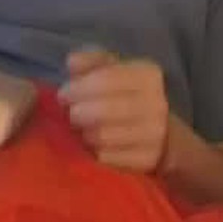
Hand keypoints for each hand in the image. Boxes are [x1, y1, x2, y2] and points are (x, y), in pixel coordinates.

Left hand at [58, 49, 169, 172]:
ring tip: (84, 128)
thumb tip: (72, 62)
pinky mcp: (147, 160)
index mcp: (148, 75)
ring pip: (102, 136)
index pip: (105, 79)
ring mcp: (154, 134)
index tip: (63, 94)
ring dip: (85, 133)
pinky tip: (95, 145)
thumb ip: (91, 61)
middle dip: (78, 112)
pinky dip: (95, 152)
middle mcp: (157, 104)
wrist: (159, 130)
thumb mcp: (112, 69)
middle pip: (102, 110)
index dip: (78, 88)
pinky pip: (106, 157)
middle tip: (71, 113)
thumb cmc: (126, 93)